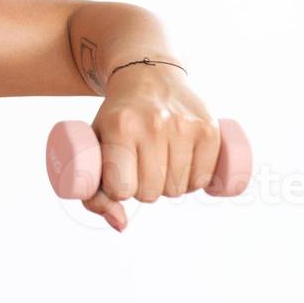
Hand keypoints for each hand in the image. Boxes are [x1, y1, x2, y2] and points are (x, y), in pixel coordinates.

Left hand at [79, 63, 222, 230]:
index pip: (122, 189)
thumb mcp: (94, 147)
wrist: (148, 75)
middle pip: (151, 192)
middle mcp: (153, 124)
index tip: (118, 176)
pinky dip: (194, 182)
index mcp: (119, 127)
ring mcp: (184, 125)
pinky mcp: (209, 127)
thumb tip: (121, 226)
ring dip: (169, 187)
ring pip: (179, 189)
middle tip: (140, 170)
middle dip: (144, 190)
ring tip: (161, 165)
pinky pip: (204, 179)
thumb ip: (94, 194)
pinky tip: (184, 167)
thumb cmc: (116, 120)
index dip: (119, 190)